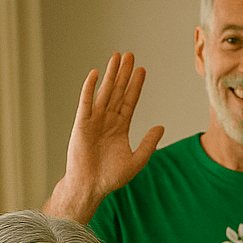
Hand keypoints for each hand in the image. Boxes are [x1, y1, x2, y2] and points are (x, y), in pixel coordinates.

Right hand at [44, 52, 163, 221]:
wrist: (90, 187)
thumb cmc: (111, 178)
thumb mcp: (136, 161)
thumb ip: (148, 144)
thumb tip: (160, 127)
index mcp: (120, 128)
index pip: (130, 101)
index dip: (136, 86)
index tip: (142, 70)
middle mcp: (107, 120)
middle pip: (117, 91)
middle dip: (124, 73)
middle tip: (130, 54)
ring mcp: (94, 120)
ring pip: (104, 92)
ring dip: (110, 74)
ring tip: (117, 57)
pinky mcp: (82, 124)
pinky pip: (86, 102)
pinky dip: (89, 88)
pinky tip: (95, 74)